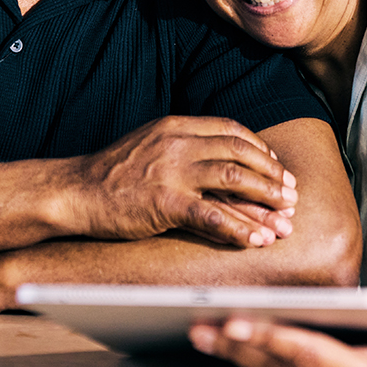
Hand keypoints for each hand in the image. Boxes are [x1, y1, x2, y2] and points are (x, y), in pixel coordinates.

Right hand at [70, 116, 298, 247]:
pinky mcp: (164, 202)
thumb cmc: (113, 173)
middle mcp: (178, 142)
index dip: (259, 149)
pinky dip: (239, 228)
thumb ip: (183, 146)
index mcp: (176, 125)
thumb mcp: (151, 144)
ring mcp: (172, 171)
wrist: (75, 191)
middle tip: (291, 194)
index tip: (275, 166)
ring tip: (285, 218)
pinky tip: (255, 240)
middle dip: (272, 175)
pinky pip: (212, 215)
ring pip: (234, 179)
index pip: (231, 130)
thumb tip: (221, 162)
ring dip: (265, 199)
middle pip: (240, 153)